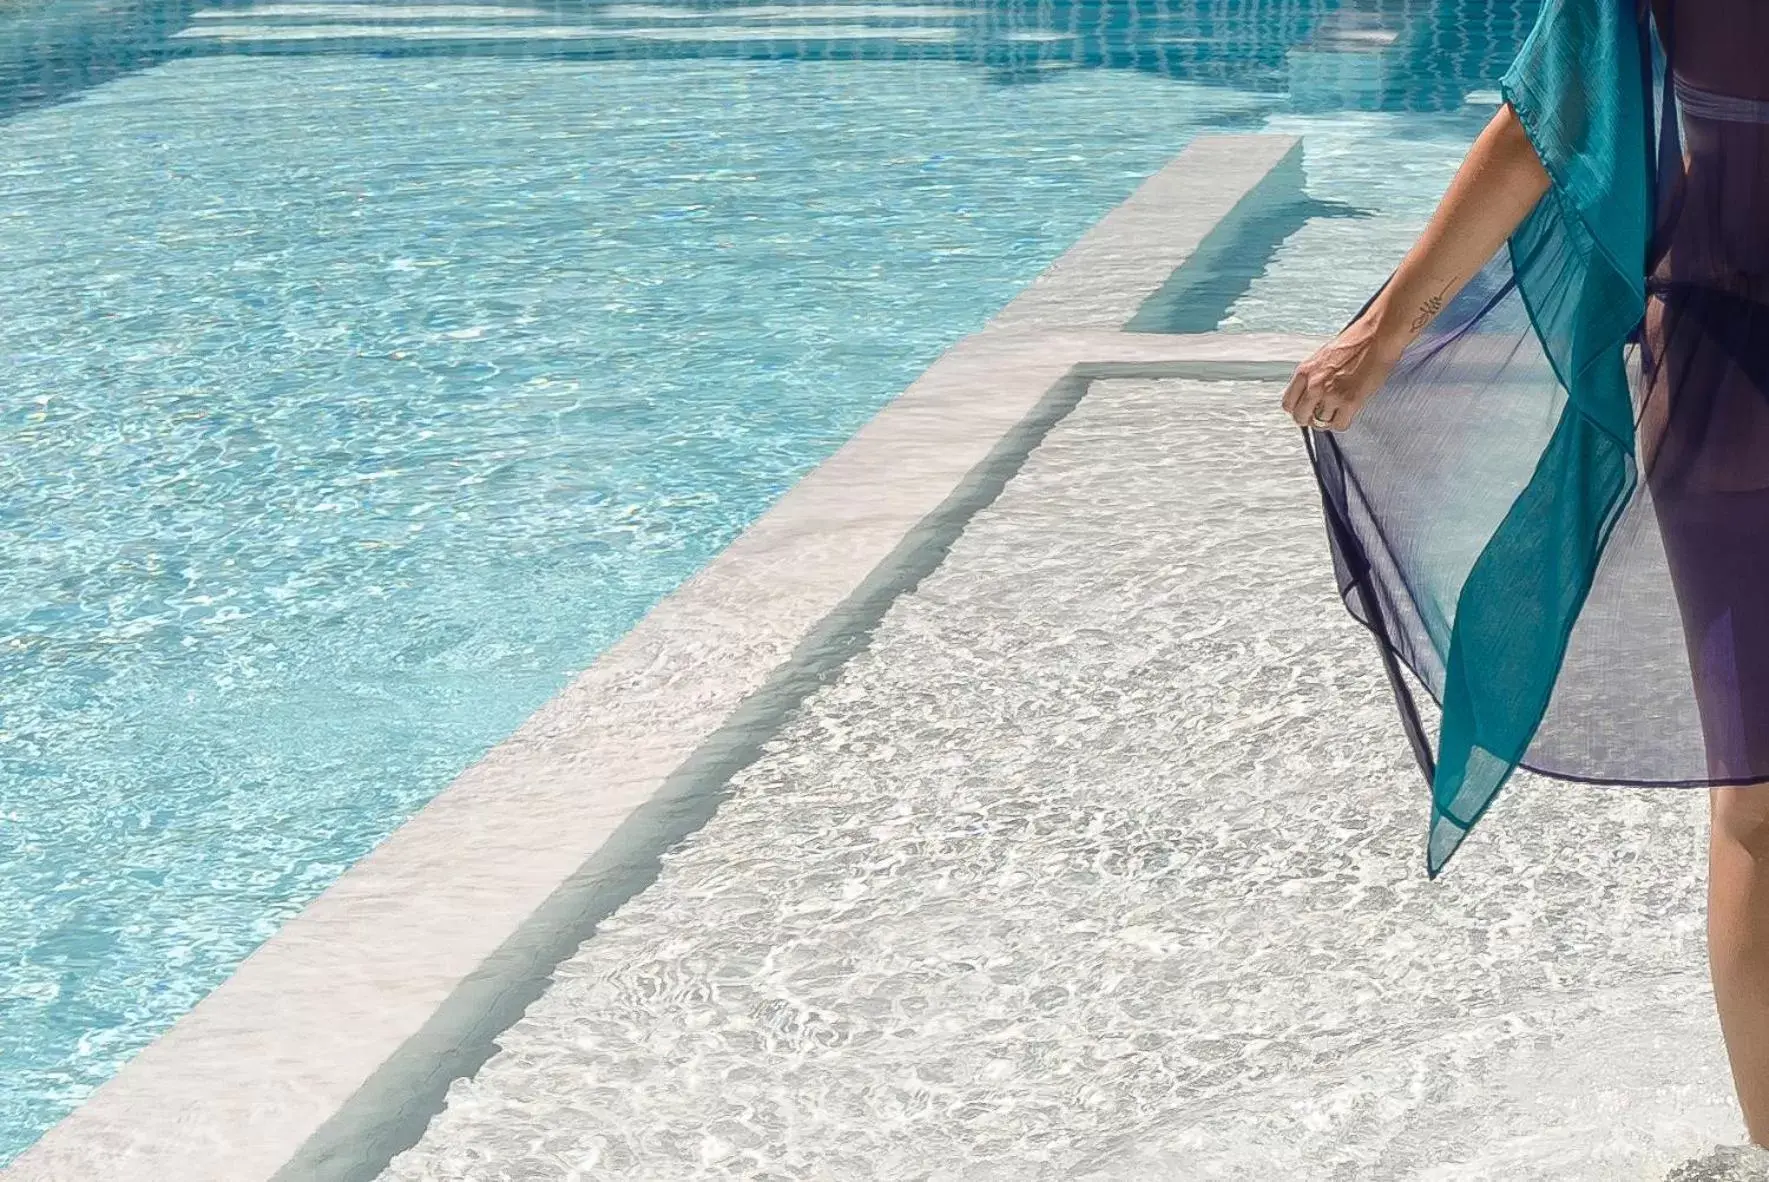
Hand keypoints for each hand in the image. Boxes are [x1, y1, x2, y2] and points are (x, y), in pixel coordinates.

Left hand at [1282, 316, 1401, 431]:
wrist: (1377, 337)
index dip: (1297, 409)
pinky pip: (1339, 425)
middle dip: (1309, 418)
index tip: (1305, 409)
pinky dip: (1343, 422)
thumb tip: (1308, 393)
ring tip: (1337, 411)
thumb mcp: (1321, 357)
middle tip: (1320, 414)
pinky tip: (1347, 413)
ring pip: (1320, 423)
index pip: (1288, 404)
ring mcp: (1331, 394)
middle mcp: (1314, 385)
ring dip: (1328, 419)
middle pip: (1300, 417)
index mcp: (1304, 371)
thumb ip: (1312, 376)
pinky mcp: (1349, 401)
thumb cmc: (1354, 342)